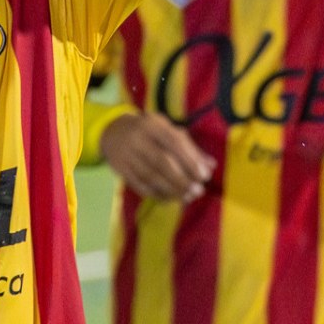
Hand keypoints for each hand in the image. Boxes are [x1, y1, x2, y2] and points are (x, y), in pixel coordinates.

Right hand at [99, 111, 216, 201]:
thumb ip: (190, 147)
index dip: (190, 160)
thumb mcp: (167, 130)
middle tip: (198, 191)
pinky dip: (157, 194)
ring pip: (151, 176)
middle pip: (162, 162)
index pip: (174, 142)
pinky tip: (170, 199)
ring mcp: (127, 155)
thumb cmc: (148, 131)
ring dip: (172, 190)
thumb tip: (211, 165)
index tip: (204, 176)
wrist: (112, 131)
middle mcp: (138, 138)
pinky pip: (140, 185)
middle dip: (182, 179)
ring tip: (187, 198)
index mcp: (153, 125)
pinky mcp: (120, 169)